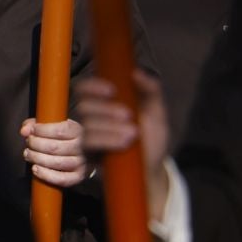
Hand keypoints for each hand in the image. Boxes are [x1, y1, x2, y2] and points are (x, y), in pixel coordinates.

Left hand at [21, 118, 89, 187]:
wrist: (85, 153)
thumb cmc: (65, 137)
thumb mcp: (55, 125)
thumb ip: (37, 124)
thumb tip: (25, 130)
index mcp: (77, 131)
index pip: (59, 131)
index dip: (41, 130)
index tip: (32, 131)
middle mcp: (82, 147)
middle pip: (54, 147)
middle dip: (35, 144)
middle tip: (28, 143)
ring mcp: (81, 163)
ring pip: (56, 163)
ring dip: (37, 158)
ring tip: (28, 154)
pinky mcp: (78, 177)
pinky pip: (62, 179)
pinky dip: (45, 175)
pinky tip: (35, 169)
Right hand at [74, 70, 169, 214]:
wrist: (152, 169)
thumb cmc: (151, 138)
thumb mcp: (157, 112)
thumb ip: (150, 90)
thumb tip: (136, 71)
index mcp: (105, 103)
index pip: (85, 88)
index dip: (93, 86)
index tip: (112, 90)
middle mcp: (92, 118)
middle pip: (85, 106)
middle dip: (106, 109)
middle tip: (128, 115)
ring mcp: (88, 137)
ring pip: (88, 126)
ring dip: (110, 127)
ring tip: (133, 134)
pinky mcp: (88, 155)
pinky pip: (89, 144)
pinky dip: (107, 140)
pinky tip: (125, 143)